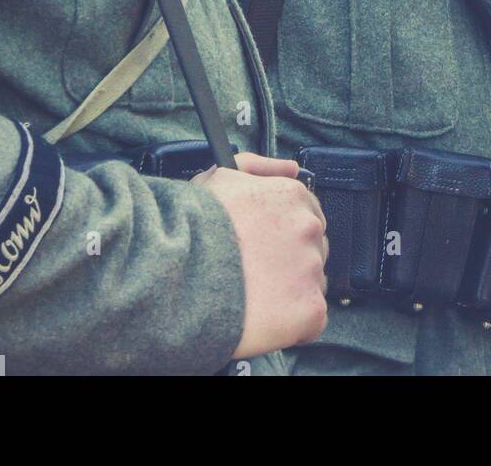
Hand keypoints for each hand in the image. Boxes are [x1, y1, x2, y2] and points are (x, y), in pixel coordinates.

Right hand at [194, 151, 327, 358]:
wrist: (179, 275)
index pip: (306, 215)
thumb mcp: (220, 177)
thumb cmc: (194, 228)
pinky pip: (312, 320)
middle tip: (257, 273)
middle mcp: (307, 228)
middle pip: (312, 248)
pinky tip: (265, 319)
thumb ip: (258, 167)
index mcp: (291, 197)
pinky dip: (293, 324)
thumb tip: (291, 169)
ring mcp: (310, 269)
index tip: (269, 246)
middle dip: (290, 260)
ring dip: (291, 291)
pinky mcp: (309, 309)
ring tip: (255, 297)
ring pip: (312, 283)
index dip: (285, 233)